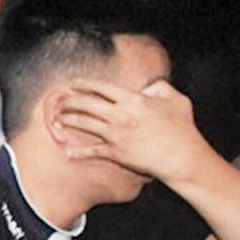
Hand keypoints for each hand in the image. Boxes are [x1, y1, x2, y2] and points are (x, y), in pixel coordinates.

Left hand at [60, 78, 210, 183]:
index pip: (102, 88)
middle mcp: (120, 115)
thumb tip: (147, 87)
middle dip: (69, 101)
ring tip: (57, 119)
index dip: (84, 84)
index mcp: (134, 100)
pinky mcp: (115, 152)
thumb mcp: (176, 99)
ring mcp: (115, 134)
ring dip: (68, 120)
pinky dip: (78, 152)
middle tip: (60, 101)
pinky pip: (91, 152)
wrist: (181, 156)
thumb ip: (160, 88)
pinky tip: (68, 152)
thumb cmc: (182, 128)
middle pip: (86, 104)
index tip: (73, 83)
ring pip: (84, 124)